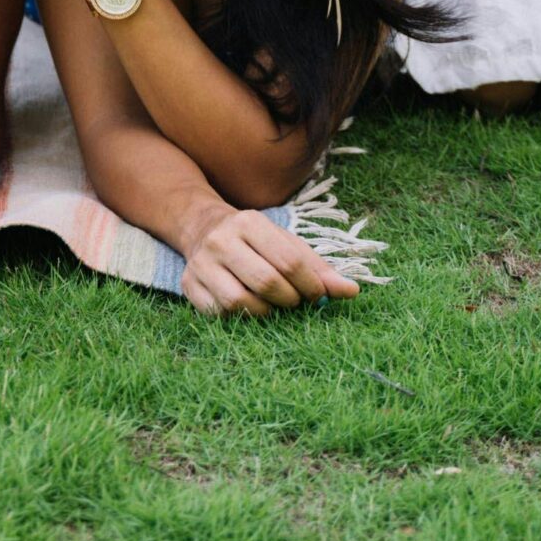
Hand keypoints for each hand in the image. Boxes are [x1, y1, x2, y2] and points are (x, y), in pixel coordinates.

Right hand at [179, 204, 359, 319]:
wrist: (202, 230)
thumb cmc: (255, 242)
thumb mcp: (286, 244)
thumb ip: (318, 268)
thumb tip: (351, 292)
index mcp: (250, 222)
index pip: (290, 261)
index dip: (310, 285)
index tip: (317, 295)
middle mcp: (222, 240)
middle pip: (266, 282)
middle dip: (289, 300)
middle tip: (295, 302)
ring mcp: (201, 264)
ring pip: (240, 302)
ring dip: (265, 312)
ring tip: (272, 306)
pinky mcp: (189, 285)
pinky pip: (219, 314)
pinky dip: (240, 318)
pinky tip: (249, 308)